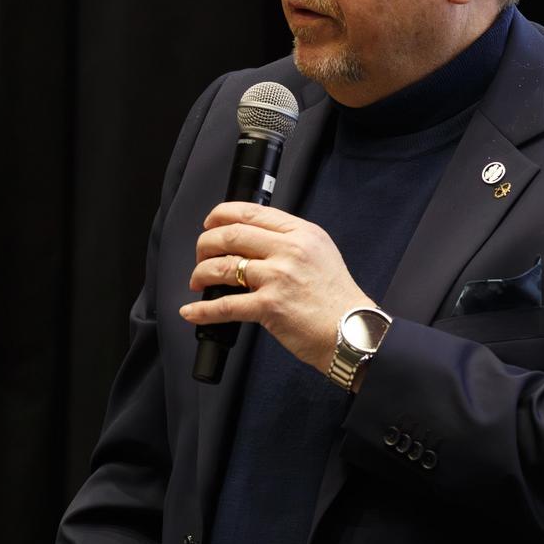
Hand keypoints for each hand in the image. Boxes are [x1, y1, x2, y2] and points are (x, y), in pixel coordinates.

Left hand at [180, 203, 374, 374]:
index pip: (251, 212)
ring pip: (223, 266)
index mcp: (301, 233)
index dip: (221, 215)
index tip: (211, 223)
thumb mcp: (320, 253)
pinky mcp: (270, 306)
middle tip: (200, 255)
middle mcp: (289, 250)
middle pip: (231, 234)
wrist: (352, 331)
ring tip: (197, 281)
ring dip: (201, 273)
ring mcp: (278, 277)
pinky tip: (191, 312)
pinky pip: (225, 306)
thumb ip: (290, 241)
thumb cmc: (336, 298)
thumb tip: (253, 240)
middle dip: (205, 244)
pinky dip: (202, 310)